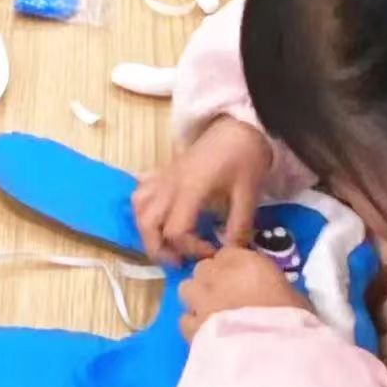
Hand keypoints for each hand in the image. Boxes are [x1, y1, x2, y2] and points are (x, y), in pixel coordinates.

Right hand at [134, 116, 271, 263]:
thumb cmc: (244, 156)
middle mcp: (169, 185)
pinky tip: (158, 214)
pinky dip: (143, 206)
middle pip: (147, 224)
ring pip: (138, 207)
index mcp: (190, 190)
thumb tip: (234, 254)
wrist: (239, 124)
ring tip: (165, 243)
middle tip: (178, 261)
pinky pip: (142, 189)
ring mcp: (164, 177)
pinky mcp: (164, 171)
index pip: (176, 231)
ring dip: (146, 230)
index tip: (213, 252)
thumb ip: (239, 225)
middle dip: (158, 249)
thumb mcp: (248, 192)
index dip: (191, 249)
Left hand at [179, 247, 308, 340]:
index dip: (232, 267)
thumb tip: (267, 292)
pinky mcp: (192, 328)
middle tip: (226, 297)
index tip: (241, 280)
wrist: (275, 358)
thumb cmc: (295, 325)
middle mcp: (219, 276)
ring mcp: (202, 301)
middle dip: (212, 280)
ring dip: (197, 298)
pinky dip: (193, 324)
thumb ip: (272, 287)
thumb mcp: (294, 297)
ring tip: (211, 314)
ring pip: (188, 290)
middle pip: (204, 269)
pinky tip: (206, 335)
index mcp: (247, 263)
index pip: (227, 253)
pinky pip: (185, 319)